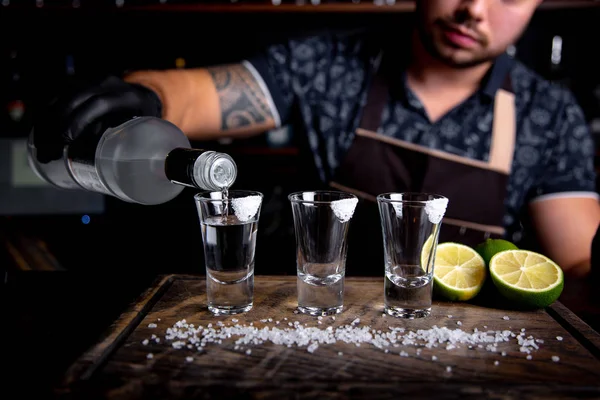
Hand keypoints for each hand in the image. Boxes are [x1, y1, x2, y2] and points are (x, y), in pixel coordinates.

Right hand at [32, 75, 162, 162]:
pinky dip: (47, 116)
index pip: (100, 104)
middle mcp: (108, 85)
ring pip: (62, 98)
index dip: (80, 120)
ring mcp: (91, 81)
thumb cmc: (142, 122)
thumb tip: (102, 166)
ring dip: (48, 123)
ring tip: (41, 147)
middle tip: (48, 152)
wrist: (141, 97)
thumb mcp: (141, 131)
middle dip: (58, 125)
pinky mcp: (78, 83)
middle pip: (76, 100)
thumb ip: (125, 142)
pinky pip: (57, 98)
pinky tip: (40, 134)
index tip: (66, 140)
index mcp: (128, 97)